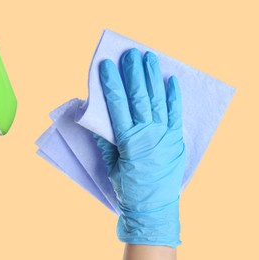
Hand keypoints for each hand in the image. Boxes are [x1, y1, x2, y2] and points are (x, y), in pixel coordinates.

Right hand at [96, 49, 183, 247]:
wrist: (152, 210)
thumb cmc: (126, 189)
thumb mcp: (109, 165)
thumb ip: (103, 140)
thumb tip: (91, 116)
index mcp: (129, 140)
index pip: (118, 104)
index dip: (111, 84)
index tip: (105, 65)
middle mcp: (149, 134)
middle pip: (140, 97)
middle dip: (133, 74)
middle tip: (129, 54)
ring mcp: (165, 136)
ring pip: (158, 100)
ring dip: (152, 78)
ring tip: (148, 58)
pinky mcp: (176, 140)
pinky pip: (175, 114)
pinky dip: (173, 97)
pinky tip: (170, 81)